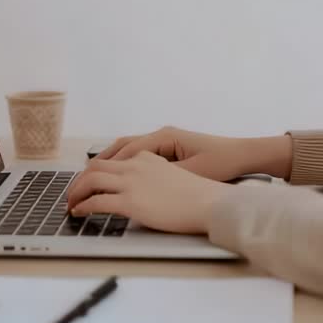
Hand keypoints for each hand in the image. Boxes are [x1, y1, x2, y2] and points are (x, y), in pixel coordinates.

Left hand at [66, 152, 233, 233]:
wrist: (210, 203)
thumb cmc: (200, 195)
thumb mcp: (176, 175)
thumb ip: (156, 177)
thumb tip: (147, 190)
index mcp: (148, 158)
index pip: (115, 159)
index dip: (97, 170)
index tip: (90, 180)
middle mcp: (136, 165)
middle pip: (96, 166)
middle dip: (80, 179)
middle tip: (73, 192)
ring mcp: (131, 182)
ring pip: (91, 180)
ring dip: (76, 191)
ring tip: (71, 203)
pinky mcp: (130, 201)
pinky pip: (96, 201)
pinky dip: (83, 206)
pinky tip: (78, 212)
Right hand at [92, 126, 292, 182]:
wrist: (244, 155)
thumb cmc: (222, 162)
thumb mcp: (191, 173)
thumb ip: (162, 178)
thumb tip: (134, 186)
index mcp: (164, 138)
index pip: (124, 153)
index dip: (104, 170)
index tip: (87, 184)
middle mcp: (161, 136)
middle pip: (120, 148)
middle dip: (98, 165)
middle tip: (79, 184)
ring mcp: (164, 142)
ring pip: (126, 150)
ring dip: (108, 164)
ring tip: (88, 180)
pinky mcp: (169, 152)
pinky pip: (137, 155)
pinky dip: (122, 165)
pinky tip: (115, 178)